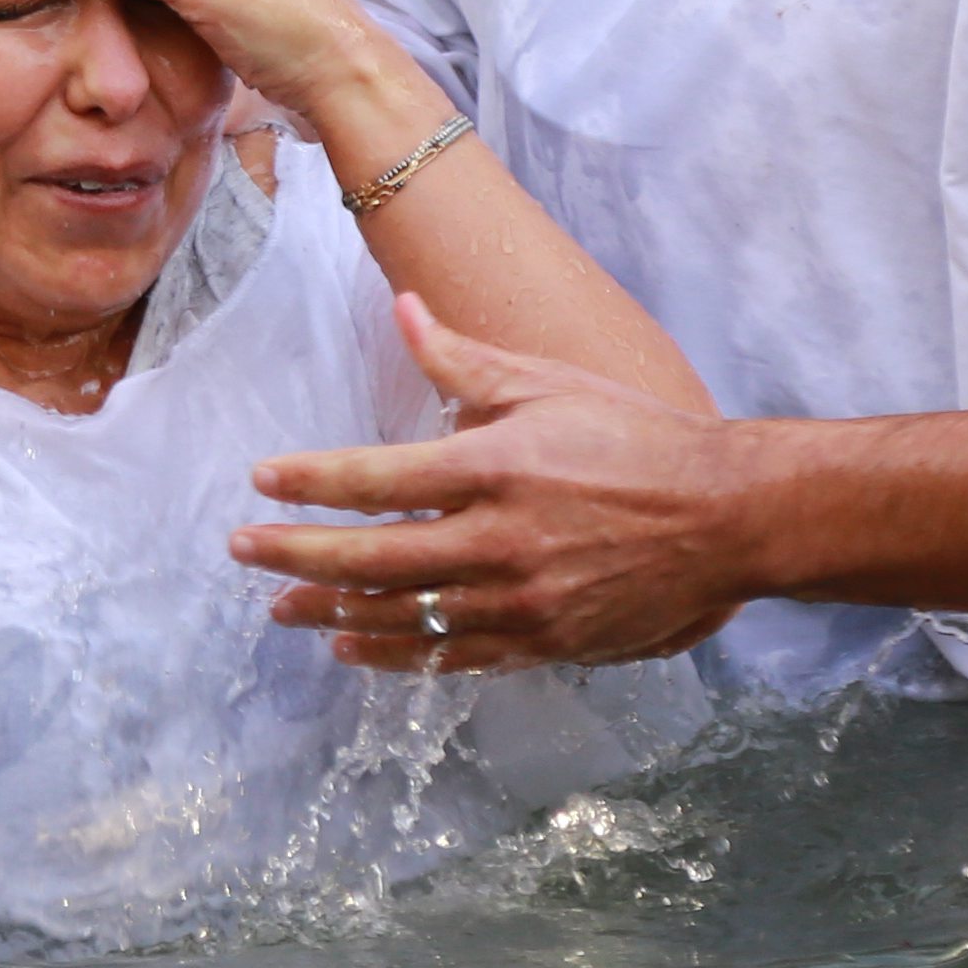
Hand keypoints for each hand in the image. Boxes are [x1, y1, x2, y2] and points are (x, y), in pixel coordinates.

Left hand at [225, 295, 752, 670]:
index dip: (310, 483)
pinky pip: (451, 657)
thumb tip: (403, 310)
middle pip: (372, 557)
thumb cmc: (636, 439)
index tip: (260, 482)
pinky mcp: (542, 641)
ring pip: (403, 615)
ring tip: (282, 609)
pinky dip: (395, 654)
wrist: (724, 518)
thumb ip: (465, 362)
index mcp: (495, 466)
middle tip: (243, 551)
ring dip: (333, 611)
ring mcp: (519, 600)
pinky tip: (352, 647)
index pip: (377, 479)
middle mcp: (498, 540)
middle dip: (297, 556)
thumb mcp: (549, 385)